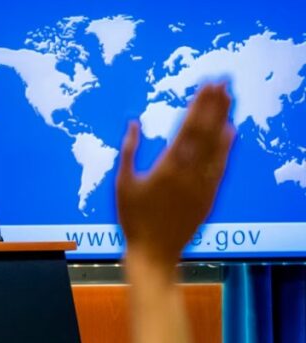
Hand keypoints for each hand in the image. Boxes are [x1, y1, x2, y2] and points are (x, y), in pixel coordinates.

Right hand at [116, 83, 234, 266]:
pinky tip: (230, 131)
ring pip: (217, 144)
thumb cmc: (133, 219)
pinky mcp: (209, 194)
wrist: (154, 252)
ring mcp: (203, 183)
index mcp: (167, 166)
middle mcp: (189, 171)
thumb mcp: (122, 183)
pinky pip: (221, 165)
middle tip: (223, 81)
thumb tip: (134, 122)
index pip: (188, 127)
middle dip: (215, 104)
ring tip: (229, 98)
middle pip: (207, 130)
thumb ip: (128, 150)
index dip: (199, 104)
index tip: (206, 85)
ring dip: (224, 118)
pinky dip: (226, 146)